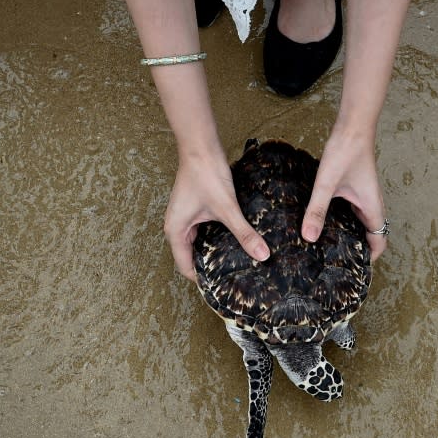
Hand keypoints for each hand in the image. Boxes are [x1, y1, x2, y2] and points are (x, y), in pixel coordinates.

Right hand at [164, 147, 269, 280]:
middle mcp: (176, 227)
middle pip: (192, 257)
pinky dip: (216, 238)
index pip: (186, 268)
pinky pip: (204, 231)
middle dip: (210, 268)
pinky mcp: (194, 209)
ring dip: (214, 252)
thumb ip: (244, 234)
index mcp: (176, 232)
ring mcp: (185, 217)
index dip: (203, 281)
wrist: (200, 147)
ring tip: (235, 264)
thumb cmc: (206, 175)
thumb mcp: (227, 209)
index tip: (221, 290)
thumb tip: (262, 254)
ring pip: (199, 244)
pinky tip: (234, 241)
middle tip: (232, 280)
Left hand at [301, 131, 387, 260]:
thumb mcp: (327, 184)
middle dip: (357, 250)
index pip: (379, 242)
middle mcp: (371, 204)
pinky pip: (352, 211)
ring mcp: (364, 196)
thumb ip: (317, 210)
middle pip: (370, 235)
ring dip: (349, 235)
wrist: (352, 126)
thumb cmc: (345, 152)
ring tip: (328, 248)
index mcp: (372, 208)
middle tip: (336, 264)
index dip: (370, 259)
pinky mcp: (355, 188)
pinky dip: (343, 220)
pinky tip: (323, 221)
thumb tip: (308, 237)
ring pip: (360, 223)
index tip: (354, 271)